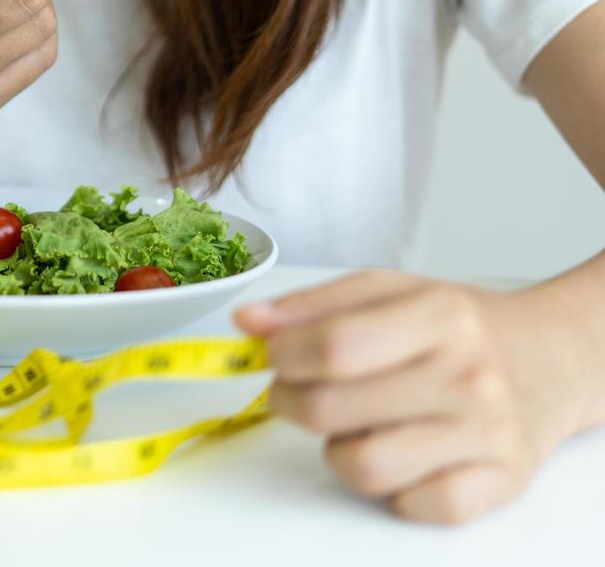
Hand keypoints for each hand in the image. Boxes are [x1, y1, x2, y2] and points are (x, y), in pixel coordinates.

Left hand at [234, 270, 586, 523]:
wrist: (550, 357)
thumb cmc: (458, 326)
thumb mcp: (388, 291)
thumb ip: (312, 305)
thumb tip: (247, 322)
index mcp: (439, 317)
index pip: (333, 346)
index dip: (281, 355)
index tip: (271, 355)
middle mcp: (468, 376)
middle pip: (332, 408)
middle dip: (290, 401)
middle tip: (298, 390)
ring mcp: (486, 434)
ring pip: (362, 466)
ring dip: (336, 448)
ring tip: (352, 423)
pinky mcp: (499, 483)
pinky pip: (412, 505)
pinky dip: (390, 487)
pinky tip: (399, 452)